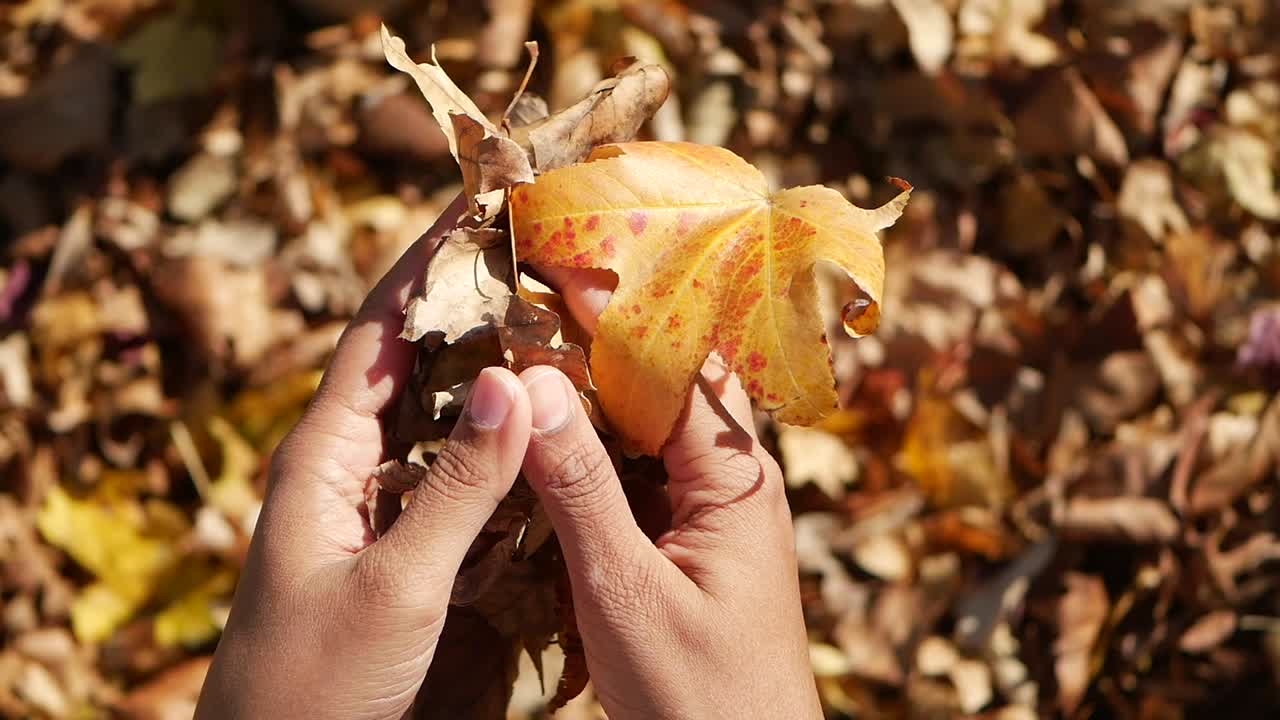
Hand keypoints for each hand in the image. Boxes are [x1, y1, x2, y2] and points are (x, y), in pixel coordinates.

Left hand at [196, 198, 533, 719]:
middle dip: (479, 308)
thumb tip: (511, 381)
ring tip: (571, 327)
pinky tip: (554, 433)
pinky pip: (461, 477)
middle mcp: (353, 465)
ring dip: (499, 375)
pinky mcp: (406, 545)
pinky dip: (505, 447)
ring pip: (446, 419)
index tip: (484, 202)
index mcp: (327, 454)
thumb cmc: (313, 683)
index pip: (381, 330)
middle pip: (419, 363)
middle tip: (556, 261)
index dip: (428, 263)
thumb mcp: (393, 584)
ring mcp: (379, 506)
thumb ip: (456, 488)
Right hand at [515, 268, 821, 718]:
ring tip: (530, 344)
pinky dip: (598, 448)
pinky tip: (551, 438)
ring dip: (597, 390)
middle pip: (668, 383)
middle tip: (535, 291)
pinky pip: (645, 474)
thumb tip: (533, 384)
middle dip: (605, 337)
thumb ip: (583, 490)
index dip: (618, 311)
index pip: (678, 364)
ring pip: (653, 428)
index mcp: (735, 481)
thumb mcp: (626, 595)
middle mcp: (733, 483)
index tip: (558, 263)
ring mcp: (715, 514)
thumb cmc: (700, 699)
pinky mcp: (692, 545)